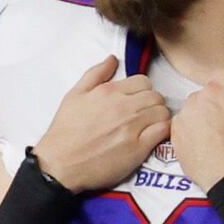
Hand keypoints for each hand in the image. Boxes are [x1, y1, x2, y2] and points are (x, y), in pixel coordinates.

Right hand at [31, 61, 175, 197]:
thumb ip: (95, 74)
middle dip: (152, 104)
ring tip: (148, 126)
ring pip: (163, 112)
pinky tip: (152, 136)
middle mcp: (123, 107)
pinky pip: (163, 130)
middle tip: (143, 114)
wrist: (60, 164)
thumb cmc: (65, 132)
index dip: (142, 90)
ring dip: (159, 117)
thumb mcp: (73, 96)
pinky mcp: (138, 148)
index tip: (136, 100)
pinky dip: (162, 131)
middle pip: (156, 96)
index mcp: (109, 92)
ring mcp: (132, 127)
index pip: (143, 82)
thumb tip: (113, 59)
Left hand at [167, 53, 223, 190]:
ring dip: (205, 118)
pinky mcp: (175, 138)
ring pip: (195, 111)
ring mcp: (182, 120)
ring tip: (220, 136)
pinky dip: (193, 133)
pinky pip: (184, 128)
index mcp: (215, 90)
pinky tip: (207, 144)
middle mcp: (193, 101)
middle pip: (208, 94)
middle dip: (219, 104)